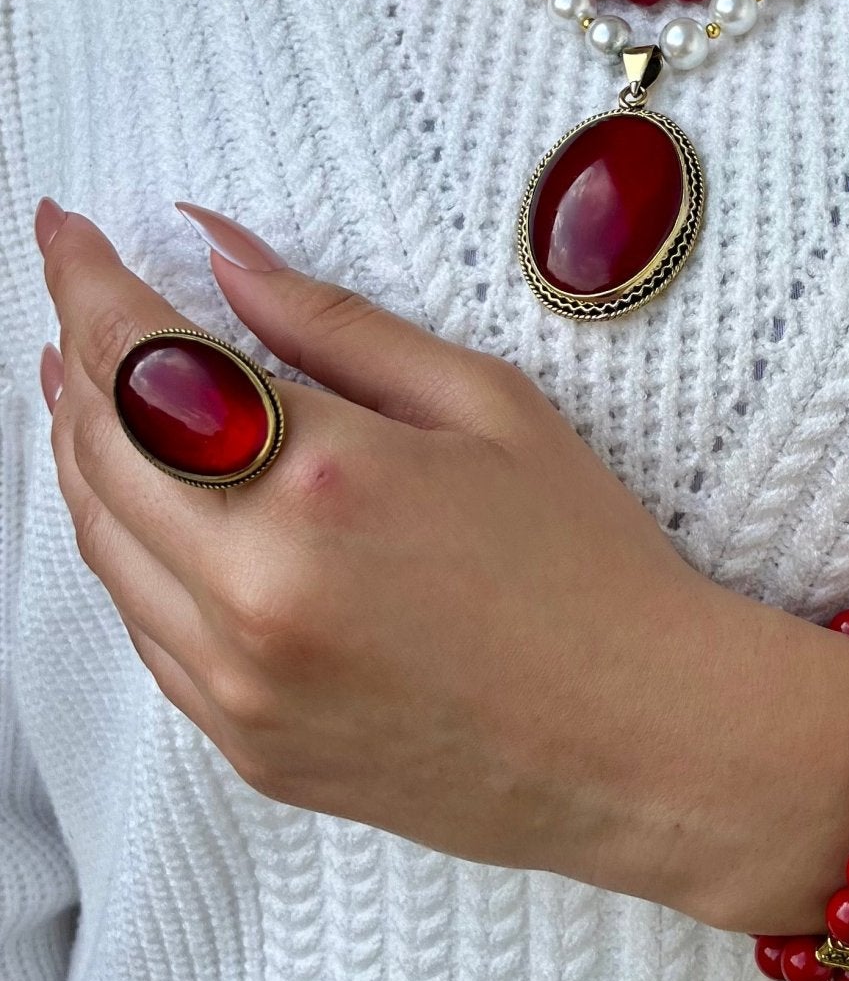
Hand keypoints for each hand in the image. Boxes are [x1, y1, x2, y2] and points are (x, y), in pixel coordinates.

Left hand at [34, 199, 848, 933]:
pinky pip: (146, 634)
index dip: (90, 282)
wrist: (650, 746)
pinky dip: (129, 553)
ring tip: (90, 389)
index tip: (66, 233)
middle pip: (97, 448)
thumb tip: (218, 253)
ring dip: (82, 455)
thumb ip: (334, 324)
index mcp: (325, 480)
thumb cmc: (592, 568)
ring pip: (102, 547)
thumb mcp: (486, 406)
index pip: (144, 358)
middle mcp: (256, 589)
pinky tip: (152, 508)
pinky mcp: (248, 747)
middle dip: (76, 358)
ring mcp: (241, 684)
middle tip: (81, 300)